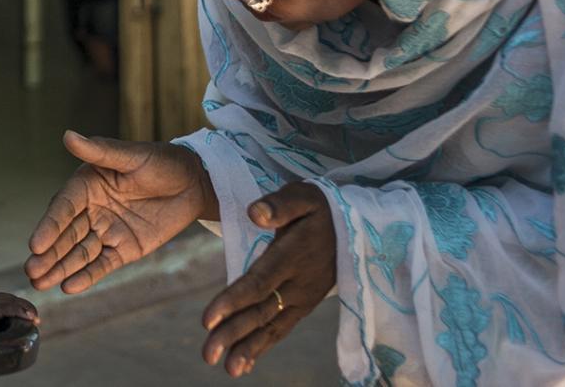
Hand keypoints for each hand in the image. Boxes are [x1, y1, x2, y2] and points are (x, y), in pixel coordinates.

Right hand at [26, 131, 217, 293]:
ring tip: (40, 284)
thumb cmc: (162, 162)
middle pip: (65, 236)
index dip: (49, 226)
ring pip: (78, 253)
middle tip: (31, 271)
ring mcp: (106, 232)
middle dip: (48, 254)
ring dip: (59, 268)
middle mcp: (90, 210)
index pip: (63, 208)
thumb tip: (68, 135)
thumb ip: (100, 151)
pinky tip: (69, 287)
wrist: (196, 183)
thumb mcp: (133, 156)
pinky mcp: (123, 249)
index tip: (35, 245)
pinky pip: (102, 265)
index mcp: (86, 186)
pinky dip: (86, 276)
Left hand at [201, 182, 335, 377]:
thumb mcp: (302, 195)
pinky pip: (282, 328)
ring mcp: (304, 297)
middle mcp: (299, 282)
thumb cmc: (321, 206)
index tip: (207, 320)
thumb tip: (255, 213)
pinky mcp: (305, 304)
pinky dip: (263, 345)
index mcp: (293, 256)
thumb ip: (279, 204)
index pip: (258, 282)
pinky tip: (243, 362)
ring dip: (248, 348)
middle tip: (207, 355)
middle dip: (232, 334)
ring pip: (271, 326)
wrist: (357, 223)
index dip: (231, 301)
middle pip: (261, 311)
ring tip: (227, 369)